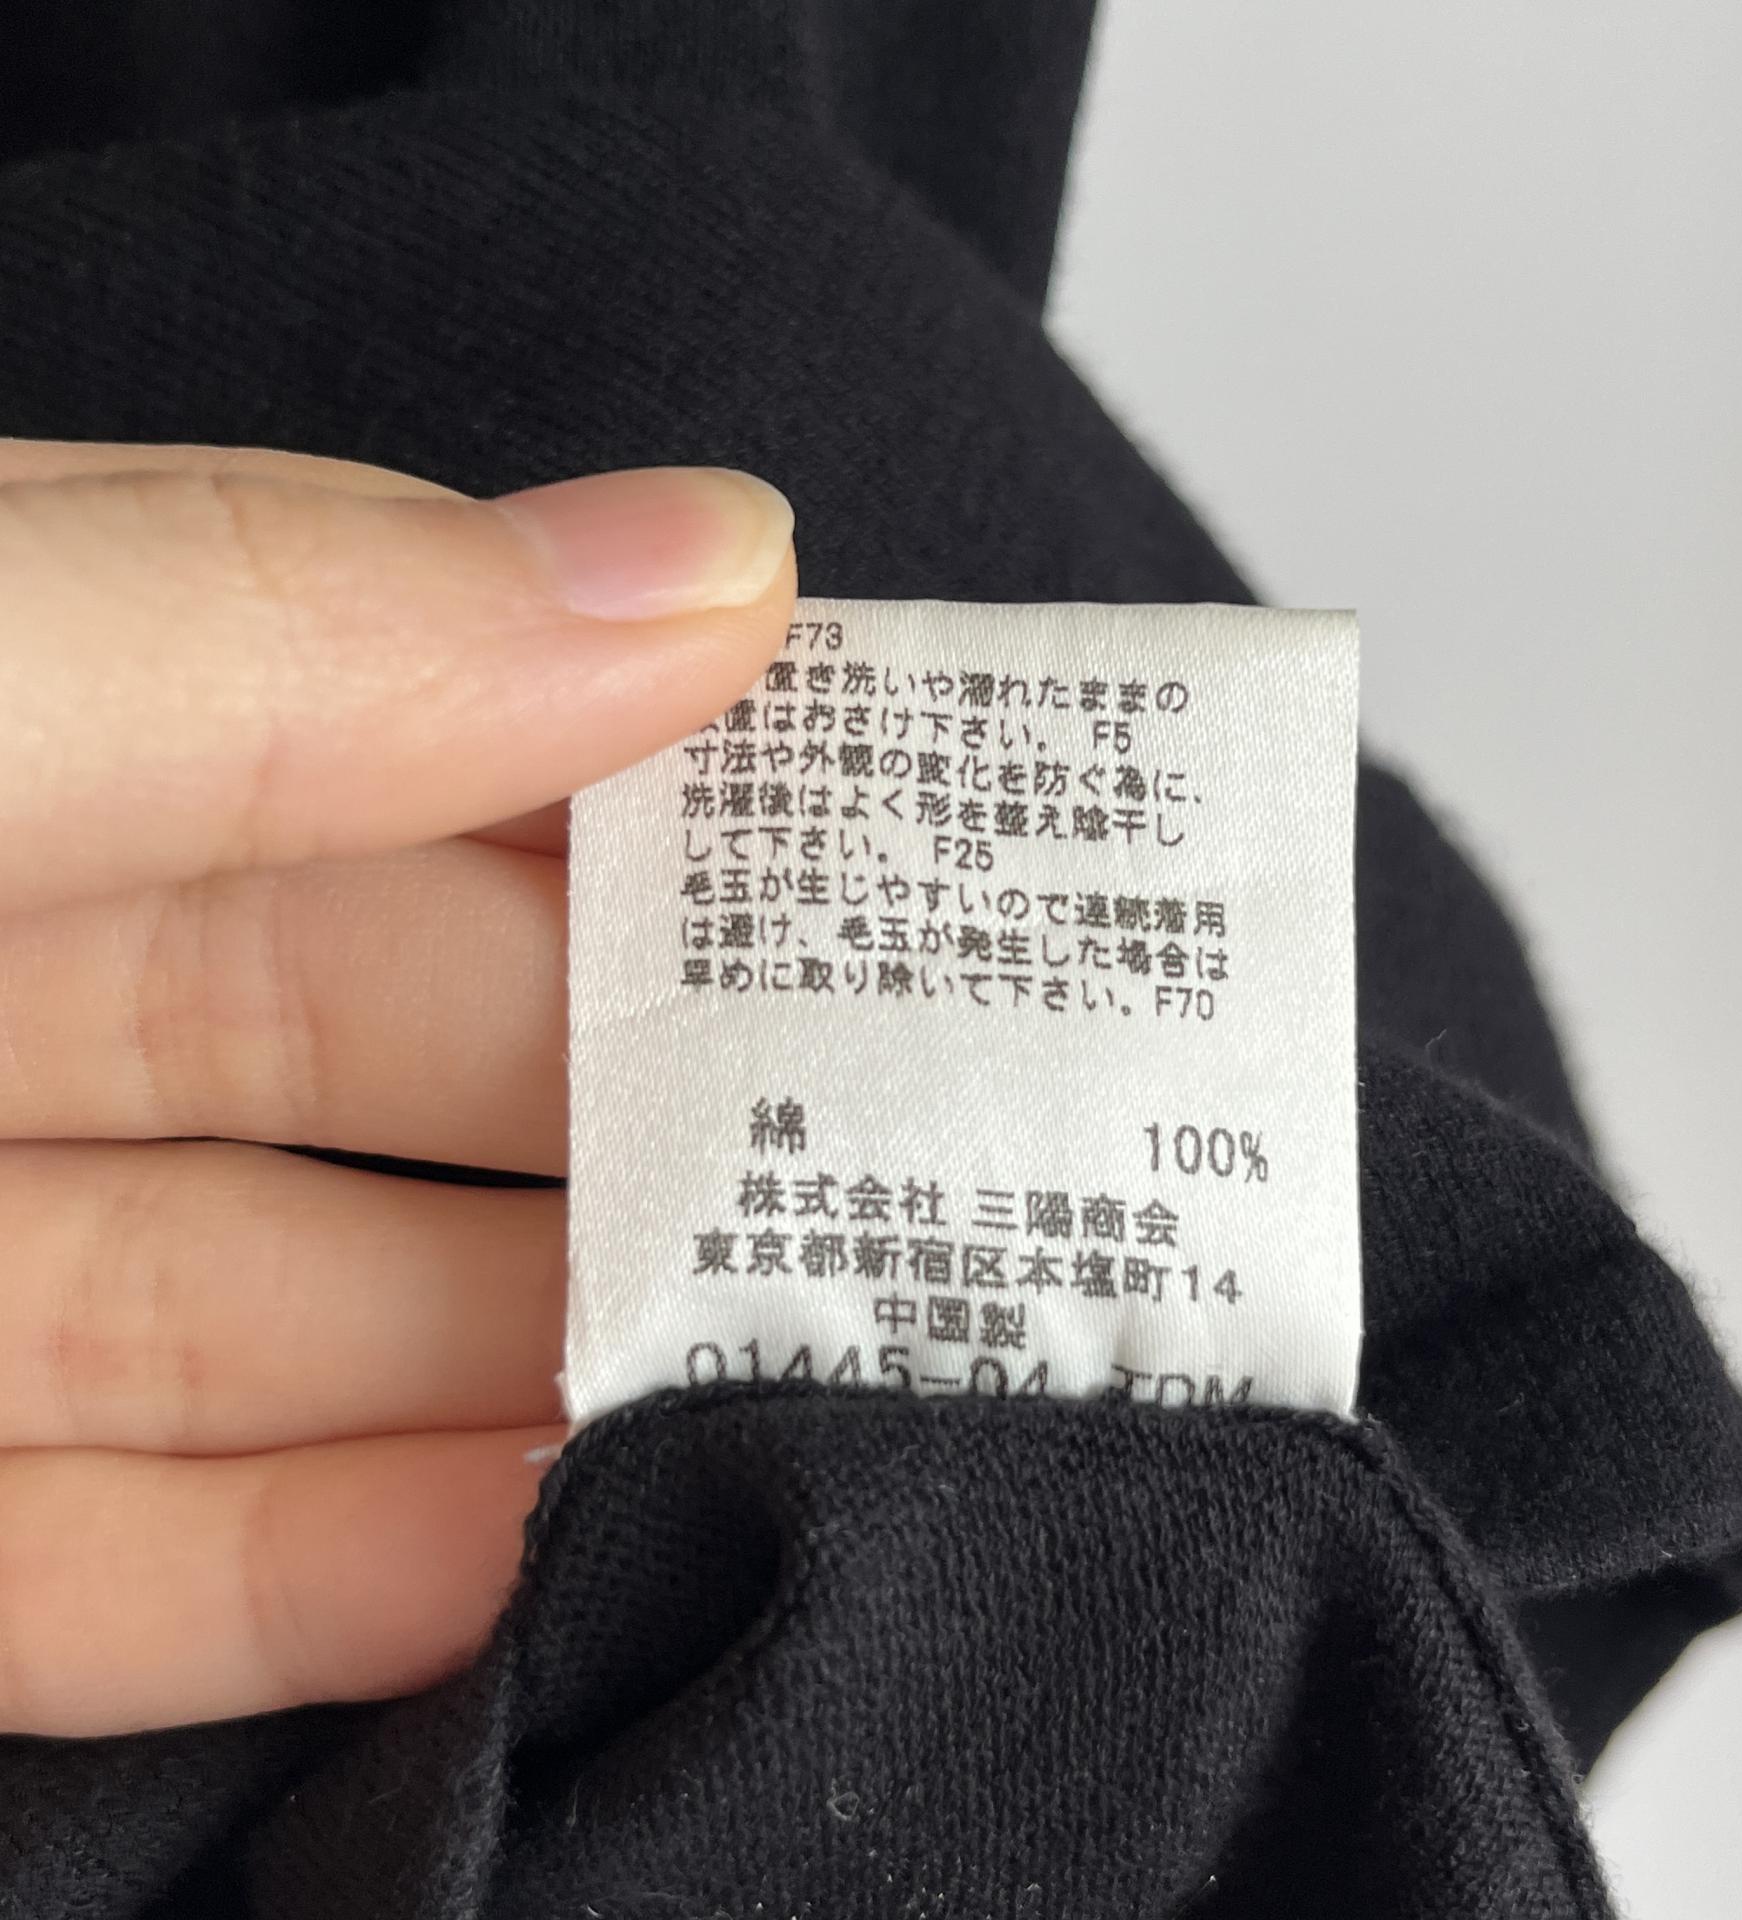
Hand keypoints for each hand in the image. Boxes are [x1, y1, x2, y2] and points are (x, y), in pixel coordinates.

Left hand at [0, 439, 794, 1736]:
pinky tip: (529, 1549)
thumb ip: (254, 631)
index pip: (380, 697)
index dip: (642, 757)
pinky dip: (335, 1574)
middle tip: (905, 1147)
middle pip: (374, 1028)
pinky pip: (122, 1561)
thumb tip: (708, 563)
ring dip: (529, 1364)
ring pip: (284, 1308)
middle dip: (641, 1091)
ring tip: (783, 1369)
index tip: (899, 836)